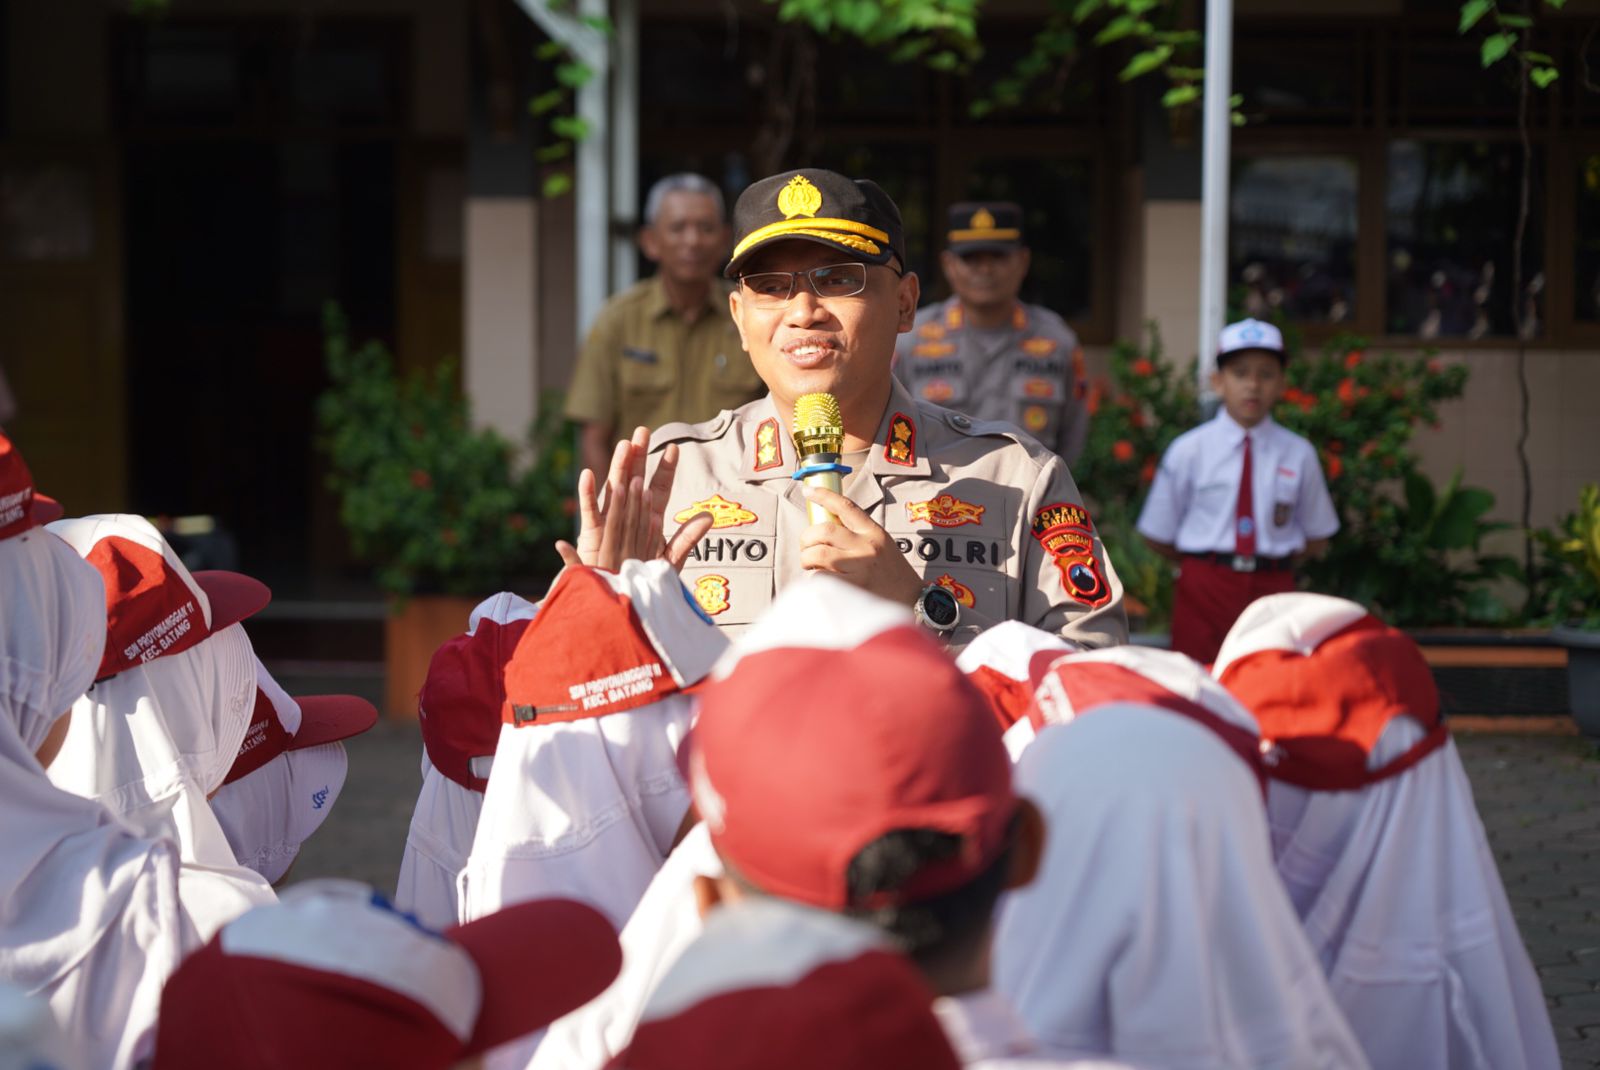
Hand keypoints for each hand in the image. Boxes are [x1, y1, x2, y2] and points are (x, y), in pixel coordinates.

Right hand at [556, 426, 712, 571]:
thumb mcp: (669, 560)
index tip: (674, 448)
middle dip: (639, 457)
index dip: (665, 470)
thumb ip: (687, 538)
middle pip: (634, 481)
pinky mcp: (591, 536)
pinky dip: (588, 494)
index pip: (658, 489)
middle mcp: (627, 516)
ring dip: (618, 467)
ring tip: (623, 445)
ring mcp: (608, 523)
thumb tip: (709, 516)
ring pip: (613, 489)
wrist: (619, 603)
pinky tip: (588, 474)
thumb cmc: (644, 582)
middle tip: (643, 431)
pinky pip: (589, 513)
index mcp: (647, 521)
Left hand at [798, 486, 924, 604]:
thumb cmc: (892, 571)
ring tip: (810, 564)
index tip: (808, 491)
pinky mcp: (854, 587)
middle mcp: (867, 546)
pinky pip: (822, 577)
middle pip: (824, 530)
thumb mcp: (881, 543)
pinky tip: (817, 579)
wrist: (912, 597)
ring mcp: (860, 566)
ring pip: (819, 553)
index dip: (823, 495)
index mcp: (873, 531)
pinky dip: (813, 577)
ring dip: (806, 558)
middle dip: (806, 537)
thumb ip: (856, 534)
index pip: (845, 506)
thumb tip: (822, 529)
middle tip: (806, 547)